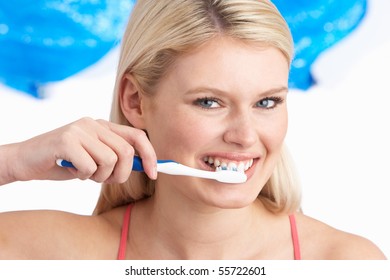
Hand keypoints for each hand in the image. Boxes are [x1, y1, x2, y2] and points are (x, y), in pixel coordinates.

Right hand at [4, 118, 156, 183]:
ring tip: (83, 172)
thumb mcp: (95, 158)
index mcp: (103, 126)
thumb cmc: (64, 162)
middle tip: (103, 178)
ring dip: (99, 176)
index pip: (137, 136)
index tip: (154, 174)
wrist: (25, 160)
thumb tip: (144, 165)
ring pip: (110, 161)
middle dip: (120, 174)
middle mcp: (94, 124)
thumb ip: (116, 157)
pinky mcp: (66, 140)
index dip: (150, 156)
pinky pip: (90, 167)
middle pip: (126, 152)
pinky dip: (82, 175)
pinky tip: (70, 169)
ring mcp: (80, 129)